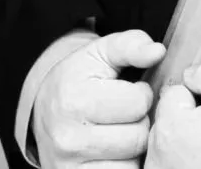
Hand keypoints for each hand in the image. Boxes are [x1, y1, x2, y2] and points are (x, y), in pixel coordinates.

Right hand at [33, 28, 165, 168]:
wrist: (44, 110)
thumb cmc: (80, 77)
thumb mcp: (103, 51)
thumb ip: (132, 45)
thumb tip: (157, 52)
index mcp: (75, 100)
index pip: (138, 103)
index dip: (142, 94)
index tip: (130, 91)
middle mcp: (68, 138)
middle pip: (138, 136)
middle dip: (140, 122)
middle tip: (126, 114)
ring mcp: (69, 166)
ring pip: (132, 162)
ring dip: (134, 147)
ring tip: (120, 131)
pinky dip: (124, 166)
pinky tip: (115, 151)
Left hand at [146, 57, 200, 168]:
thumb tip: (189, 73)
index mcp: (172, 127)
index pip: (173, 92)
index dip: (197, 97)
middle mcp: (158, 156)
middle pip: (166, 118)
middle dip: (188, 119)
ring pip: (166, 142)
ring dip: (183, 142)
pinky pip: (170, 162)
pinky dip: (184, 161)